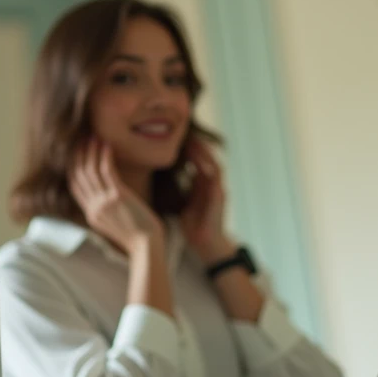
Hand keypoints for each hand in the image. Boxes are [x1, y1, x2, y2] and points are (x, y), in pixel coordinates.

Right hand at [68, 139, 164, 253]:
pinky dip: (105, 156)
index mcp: (92, 215)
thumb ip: (109, 212)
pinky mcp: (117, 196)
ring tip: (94, 137)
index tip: (76, 153)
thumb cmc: (139, 237)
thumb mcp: (116, 225)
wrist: (147, 246)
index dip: (73, 168)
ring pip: (90, 171)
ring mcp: (104, 202)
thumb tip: (112, 197)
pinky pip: (107, 171)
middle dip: (79, 155)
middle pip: (79, 176)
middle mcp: (94, 207)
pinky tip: (107, 146)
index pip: (75, 187)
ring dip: (91, 152)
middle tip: (82, 139)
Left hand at [179, 138, 234, 262]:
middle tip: (182, 132)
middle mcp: (211, 182)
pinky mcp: (220, 196)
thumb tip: (157, 177)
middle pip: (205, 156)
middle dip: (195, 144)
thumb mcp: (180, 202)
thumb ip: (176, 188)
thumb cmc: (192, 225)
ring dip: (203, 151)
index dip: (186, 147)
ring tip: (191, 140)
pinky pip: (216, 176)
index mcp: (201, 183)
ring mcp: (218, 188)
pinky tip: (198, 160)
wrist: (206, 244)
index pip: (195, 159)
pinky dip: (208, 166)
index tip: (172, 137)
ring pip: (212, 162)